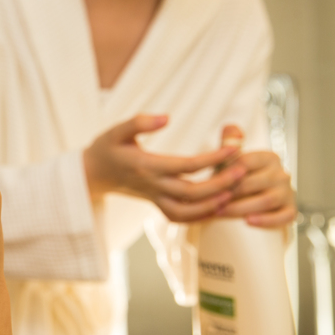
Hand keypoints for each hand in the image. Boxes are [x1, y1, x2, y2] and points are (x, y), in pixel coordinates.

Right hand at [84, 114, 244, 221]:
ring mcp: (153, 197)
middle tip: (242, 170)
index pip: (186, 166)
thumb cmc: (106, 148)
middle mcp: (151, 185)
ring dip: (212, 204)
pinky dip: (200, 216)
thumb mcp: (116, 130)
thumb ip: (139, 122)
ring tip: (234, 191)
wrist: (91, 173)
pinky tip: (218, 205)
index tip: (232, 148)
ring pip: (187, 210)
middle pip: (192, 191)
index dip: (212, 159)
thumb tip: (167, 118)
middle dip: (220, 183)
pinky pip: (180, 217)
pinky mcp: (155, 204)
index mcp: (145, 166)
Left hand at [214, 126, 296, 227]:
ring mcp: (288, 192)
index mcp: (268, 157)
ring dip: (241, 208)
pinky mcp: (290, 210)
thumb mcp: (230, 162)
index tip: (208, 182)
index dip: (225, 173)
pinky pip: (283, 216)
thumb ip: (228, 144)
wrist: (248, 203)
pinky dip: (266, 220)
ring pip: (266, 200)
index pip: (245, 162)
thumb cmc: (235, 179)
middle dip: (229, 193)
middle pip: (254, 182)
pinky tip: (248, 221)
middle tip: (208, 201)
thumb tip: (230, 128)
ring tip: (220, 212)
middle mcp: (281, 173)